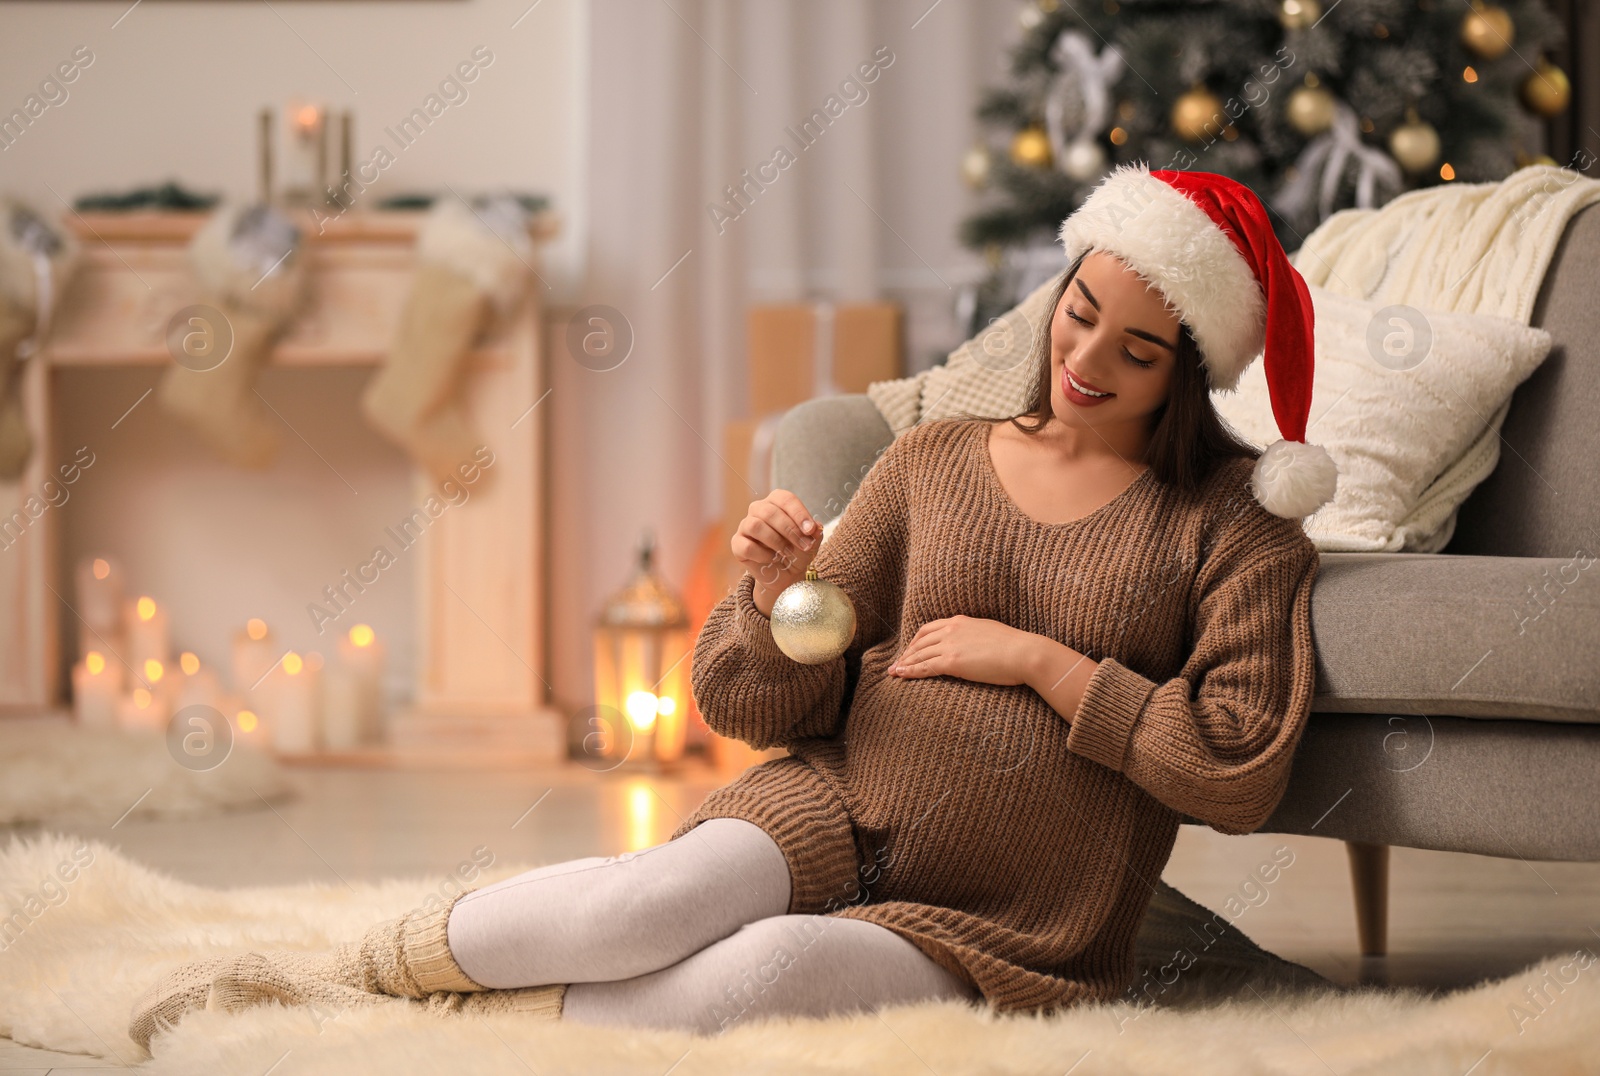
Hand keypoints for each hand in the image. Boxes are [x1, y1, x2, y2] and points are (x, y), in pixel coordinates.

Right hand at [731, 488, 820, 616]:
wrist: (787, 574)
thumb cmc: (798, 551)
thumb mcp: (811, 541)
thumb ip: (815, 532)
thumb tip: (816, 527)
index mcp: (776, 501)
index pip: (785, 498)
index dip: (799, 513)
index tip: (811, 530)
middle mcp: (758, 509)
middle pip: (769, 512)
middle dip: (790, 530)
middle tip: (804, 545)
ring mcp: (745, 526)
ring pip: (755, 525)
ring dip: (775, 540)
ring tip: (788, 552)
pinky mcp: (737, 544)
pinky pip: (746, 546)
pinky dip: (762, 554)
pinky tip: (772, 559)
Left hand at [888, 616, 1035, 686]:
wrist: (1024, 653)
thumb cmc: (1014, 646)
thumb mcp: (989, 632)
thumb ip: (974, 635)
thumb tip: (971, 643)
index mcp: (960, 621)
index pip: (929, 629)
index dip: (916, 640)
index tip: (910, 649)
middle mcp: (951, 630)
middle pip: (920, 641)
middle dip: (906, 653)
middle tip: (897, 663)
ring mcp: (950, 646)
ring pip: (919, 655)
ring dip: (904, 663)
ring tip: (893, 672)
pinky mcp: (952, 662)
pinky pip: (924, 667)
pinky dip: (909, 671)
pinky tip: (900, 675)